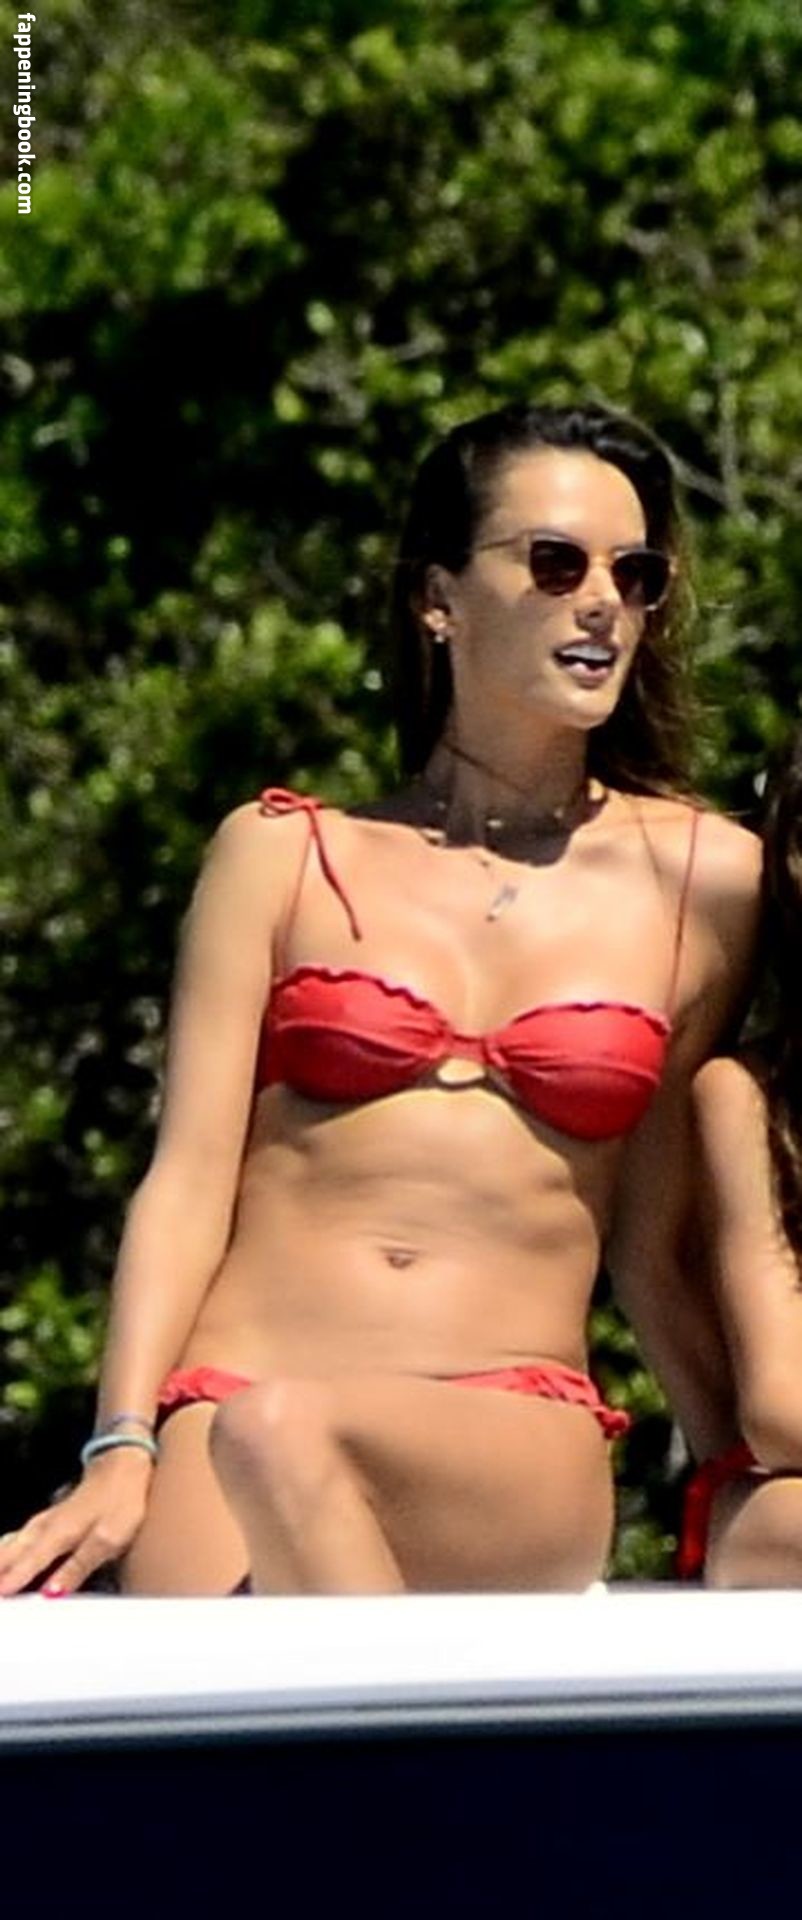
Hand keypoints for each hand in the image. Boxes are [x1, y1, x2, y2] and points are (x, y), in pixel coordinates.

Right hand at [0, 1447, 153, 1596]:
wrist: (126, 1464)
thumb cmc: (121, 1501)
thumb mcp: (109, 1539)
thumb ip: (78, 1566)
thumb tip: (51, 1592)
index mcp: (59, 1533)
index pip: (30, 1562)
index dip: (14, 1579)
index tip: (0, 1595)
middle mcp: (47, 1527)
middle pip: (14, 1551)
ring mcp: (47, 1520)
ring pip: (14, 1542)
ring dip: (0, 1558)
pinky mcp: (51, 1519)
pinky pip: (22, 1536)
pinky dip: (9, 1548)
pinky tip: (5, 1550)